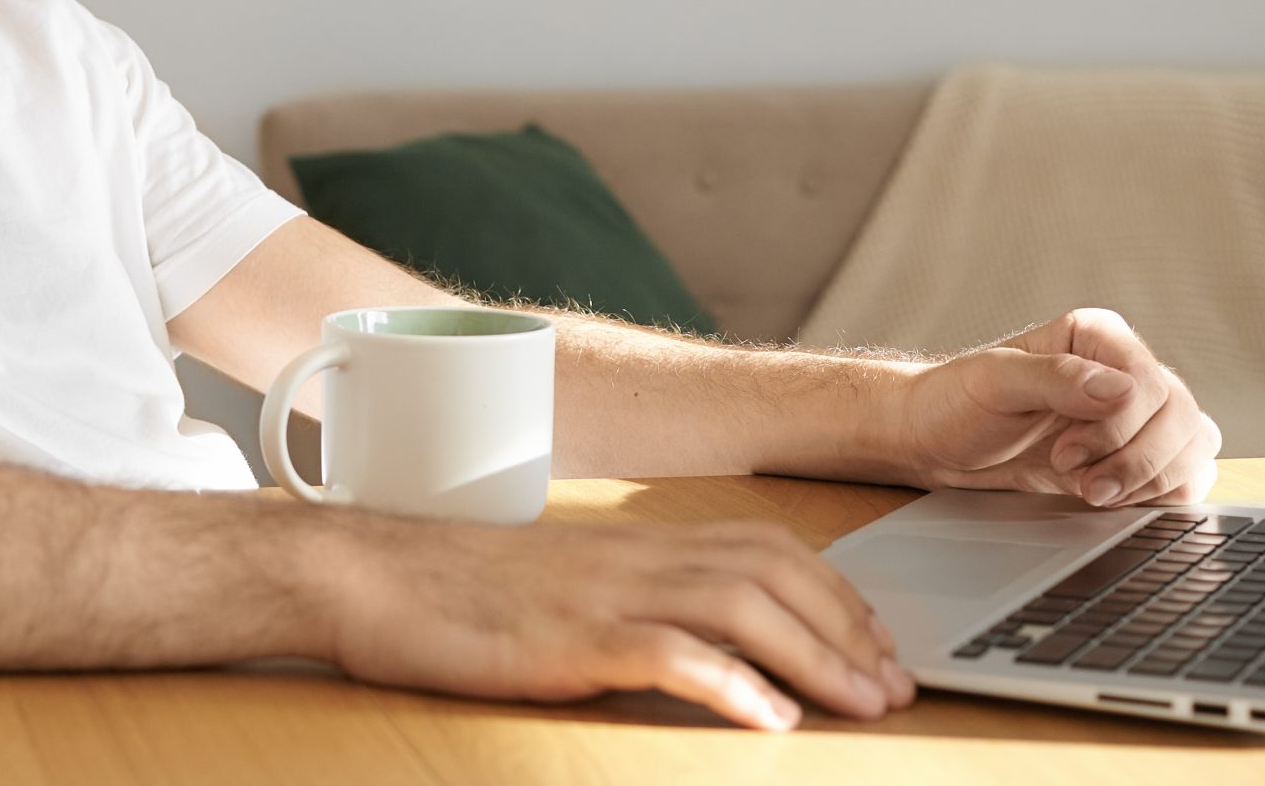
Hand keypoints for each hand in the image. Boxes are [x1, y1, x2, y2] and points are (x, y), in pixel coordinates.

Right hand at [318, 512, 919, 730]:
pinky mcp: (569, 638)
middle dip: (848, 630)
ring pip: (740, 607)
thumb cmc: (456, 592)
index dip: (835, 594)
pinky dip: (729, 683)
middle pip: (773, 573)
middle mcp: (634, 557)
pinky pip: (667, 654)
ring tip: (864, 705)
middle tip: (897, 686)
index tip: (878, 644)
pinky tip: (770, 720)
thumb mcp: (562, 588)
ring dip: (816, 657)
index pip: (765, 548)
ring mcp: (604, 594)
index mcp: (637, 544)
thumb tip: (700, 648)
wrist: (367, 573)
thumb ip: (630, 603)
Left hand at [890, 308, 1220, 506]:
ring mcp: (1136, 416)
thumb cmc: (956, 400)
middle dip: (1136, 462)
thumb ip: (1055, 378)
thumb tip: (1119, 391)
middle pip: (1182, 418)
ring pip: (1193, 447)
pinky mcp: (1134, 455)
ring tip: (1092, 492)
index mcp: (1098, 338)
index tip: (1065, 454)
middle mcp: (1125, 371)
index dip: (1117, 429)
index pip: (1149, 384)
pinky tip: (1116, 500)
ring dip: (1152, 481)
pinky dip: (1164, 495)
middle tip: (1084, 485)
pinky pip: (1186, 475)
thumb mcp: (992, 381)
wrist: (936, 439)